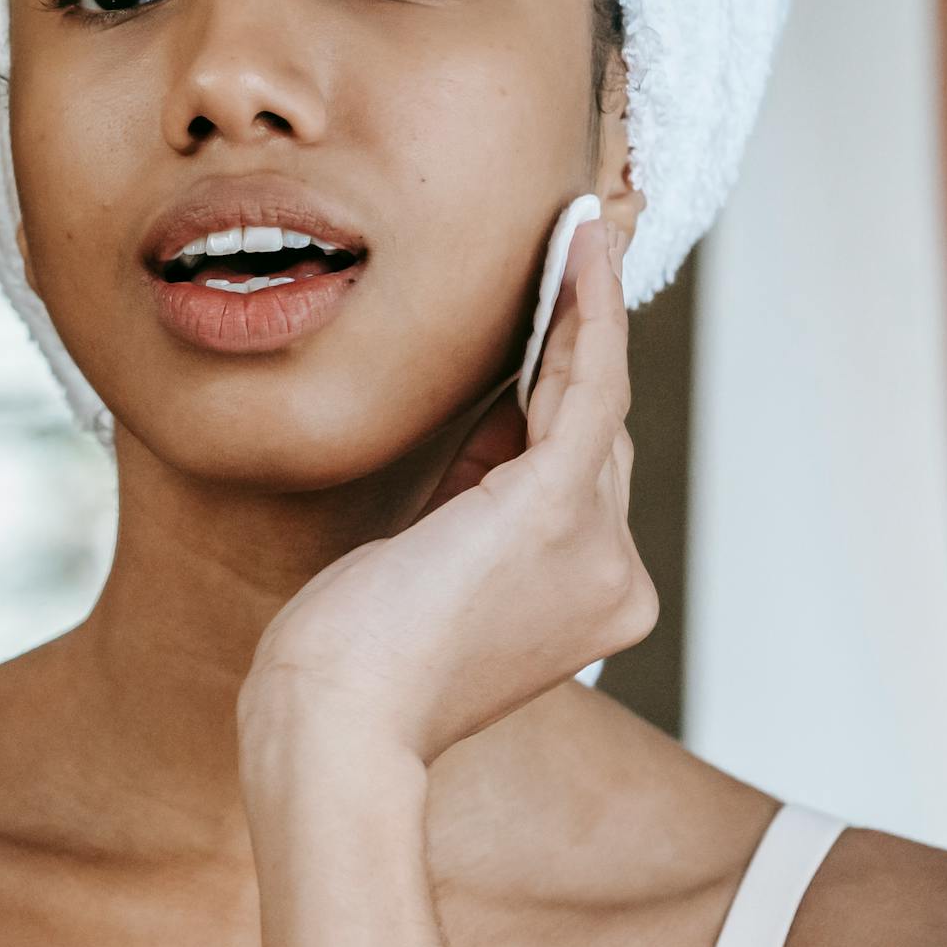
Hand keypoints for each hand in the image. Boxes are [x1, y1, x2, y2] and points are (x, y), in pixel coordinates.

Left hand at [241, 217, 656, 763]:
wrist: (331, 723)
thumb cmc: (351, 662)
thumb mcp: (428, 563)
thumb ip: (475, 494)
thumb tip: (497, 413)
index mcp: (588, 602)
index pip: (579, 474)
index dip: (562, 385)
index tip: (551, 308)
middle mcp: (615, 579)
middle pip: (596, 434)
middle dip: (580, 334)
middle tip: (577, 240)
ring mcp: (597, 548)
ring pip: (593, 400)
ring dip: (587, 302)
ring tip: (580, 223)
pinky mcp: (554, 510)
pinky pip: (585, 382)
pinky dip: (585, 306)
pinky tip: (579, 245)